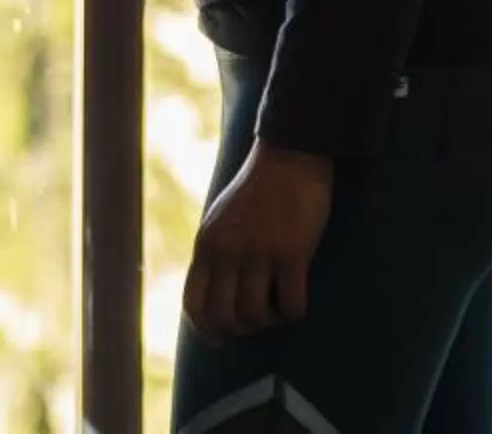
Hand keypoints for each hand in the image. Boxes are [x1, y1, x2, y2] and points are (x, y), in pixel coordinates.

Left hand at [183, 140, 334, 339]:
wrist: (290, 152)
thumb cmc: (259, 187)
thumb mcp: (222, 218)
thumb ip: (216, 251)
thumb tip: (217, 292)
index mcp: (207, 243)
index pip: (194, 303)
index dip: (206, 329)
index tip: (222, 339)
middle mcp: (228, 250)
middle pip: (224, 316)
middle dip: (241, 329)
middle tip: (259, 322)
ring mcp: (259, 252)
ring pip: (256, 315)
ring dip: (270, 321)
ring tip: (279, 309)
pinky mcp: (292, 252)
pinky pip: (290, 304)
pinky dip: (294, 313)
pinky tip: (298, 302)